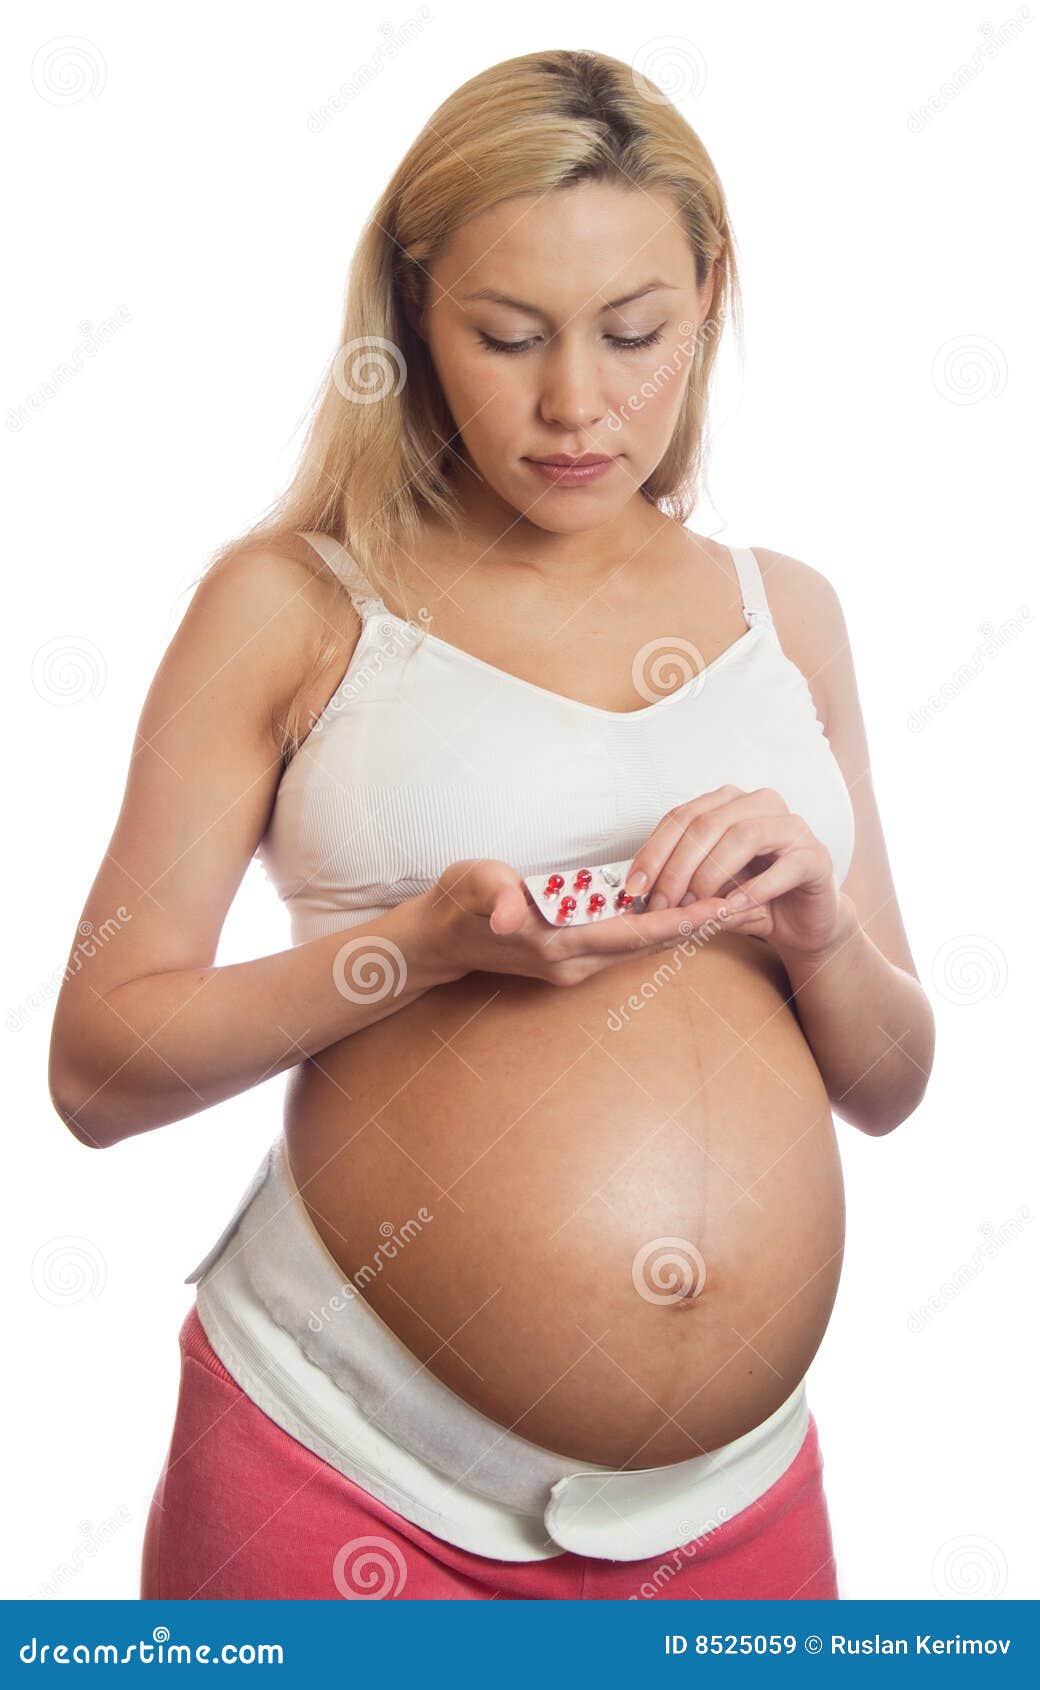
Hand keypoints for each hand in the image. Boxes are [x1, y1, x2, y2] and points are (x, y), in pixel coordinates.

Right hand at [423, 858, 711, 987]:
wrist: (436, 940)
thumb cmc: (456, 904)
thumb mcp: (470, 886)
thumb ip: (493, 895)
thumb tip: (507, 913)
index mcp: (557, 942)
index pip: (632, 932)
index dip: (679, 919)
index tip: (721, 903)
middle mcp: (574, 962)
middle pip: (650, 944)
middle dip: (697, 924)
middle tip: (748, 900)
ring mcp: (575, 965)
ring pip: (642, 946)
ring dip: (683, 929)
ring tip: (730, 906)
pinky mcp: (574, 959)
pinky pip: (627, 945)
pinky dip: (659, 931)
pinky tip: (685, 915)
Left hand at [626, 785, 851, 956]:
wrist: (801, 923)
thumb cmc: (750, 899)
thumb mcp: (705, 891)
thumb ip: (678, 884)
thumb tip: (637, 893)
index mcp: (728, 803)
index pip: (681, 817)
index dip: (653, 851)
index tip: (634, 887)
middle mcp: (760, 804)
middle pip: (706, 825)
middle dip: (677, 868)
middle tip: (662, 905)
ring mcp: (791, 827)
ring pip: (742, 836)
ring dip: (711, 875)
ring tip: (695, 907)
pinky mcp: (815, 857)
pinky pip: (782, 867)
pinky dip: (753, 890)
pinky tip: (731, 908)